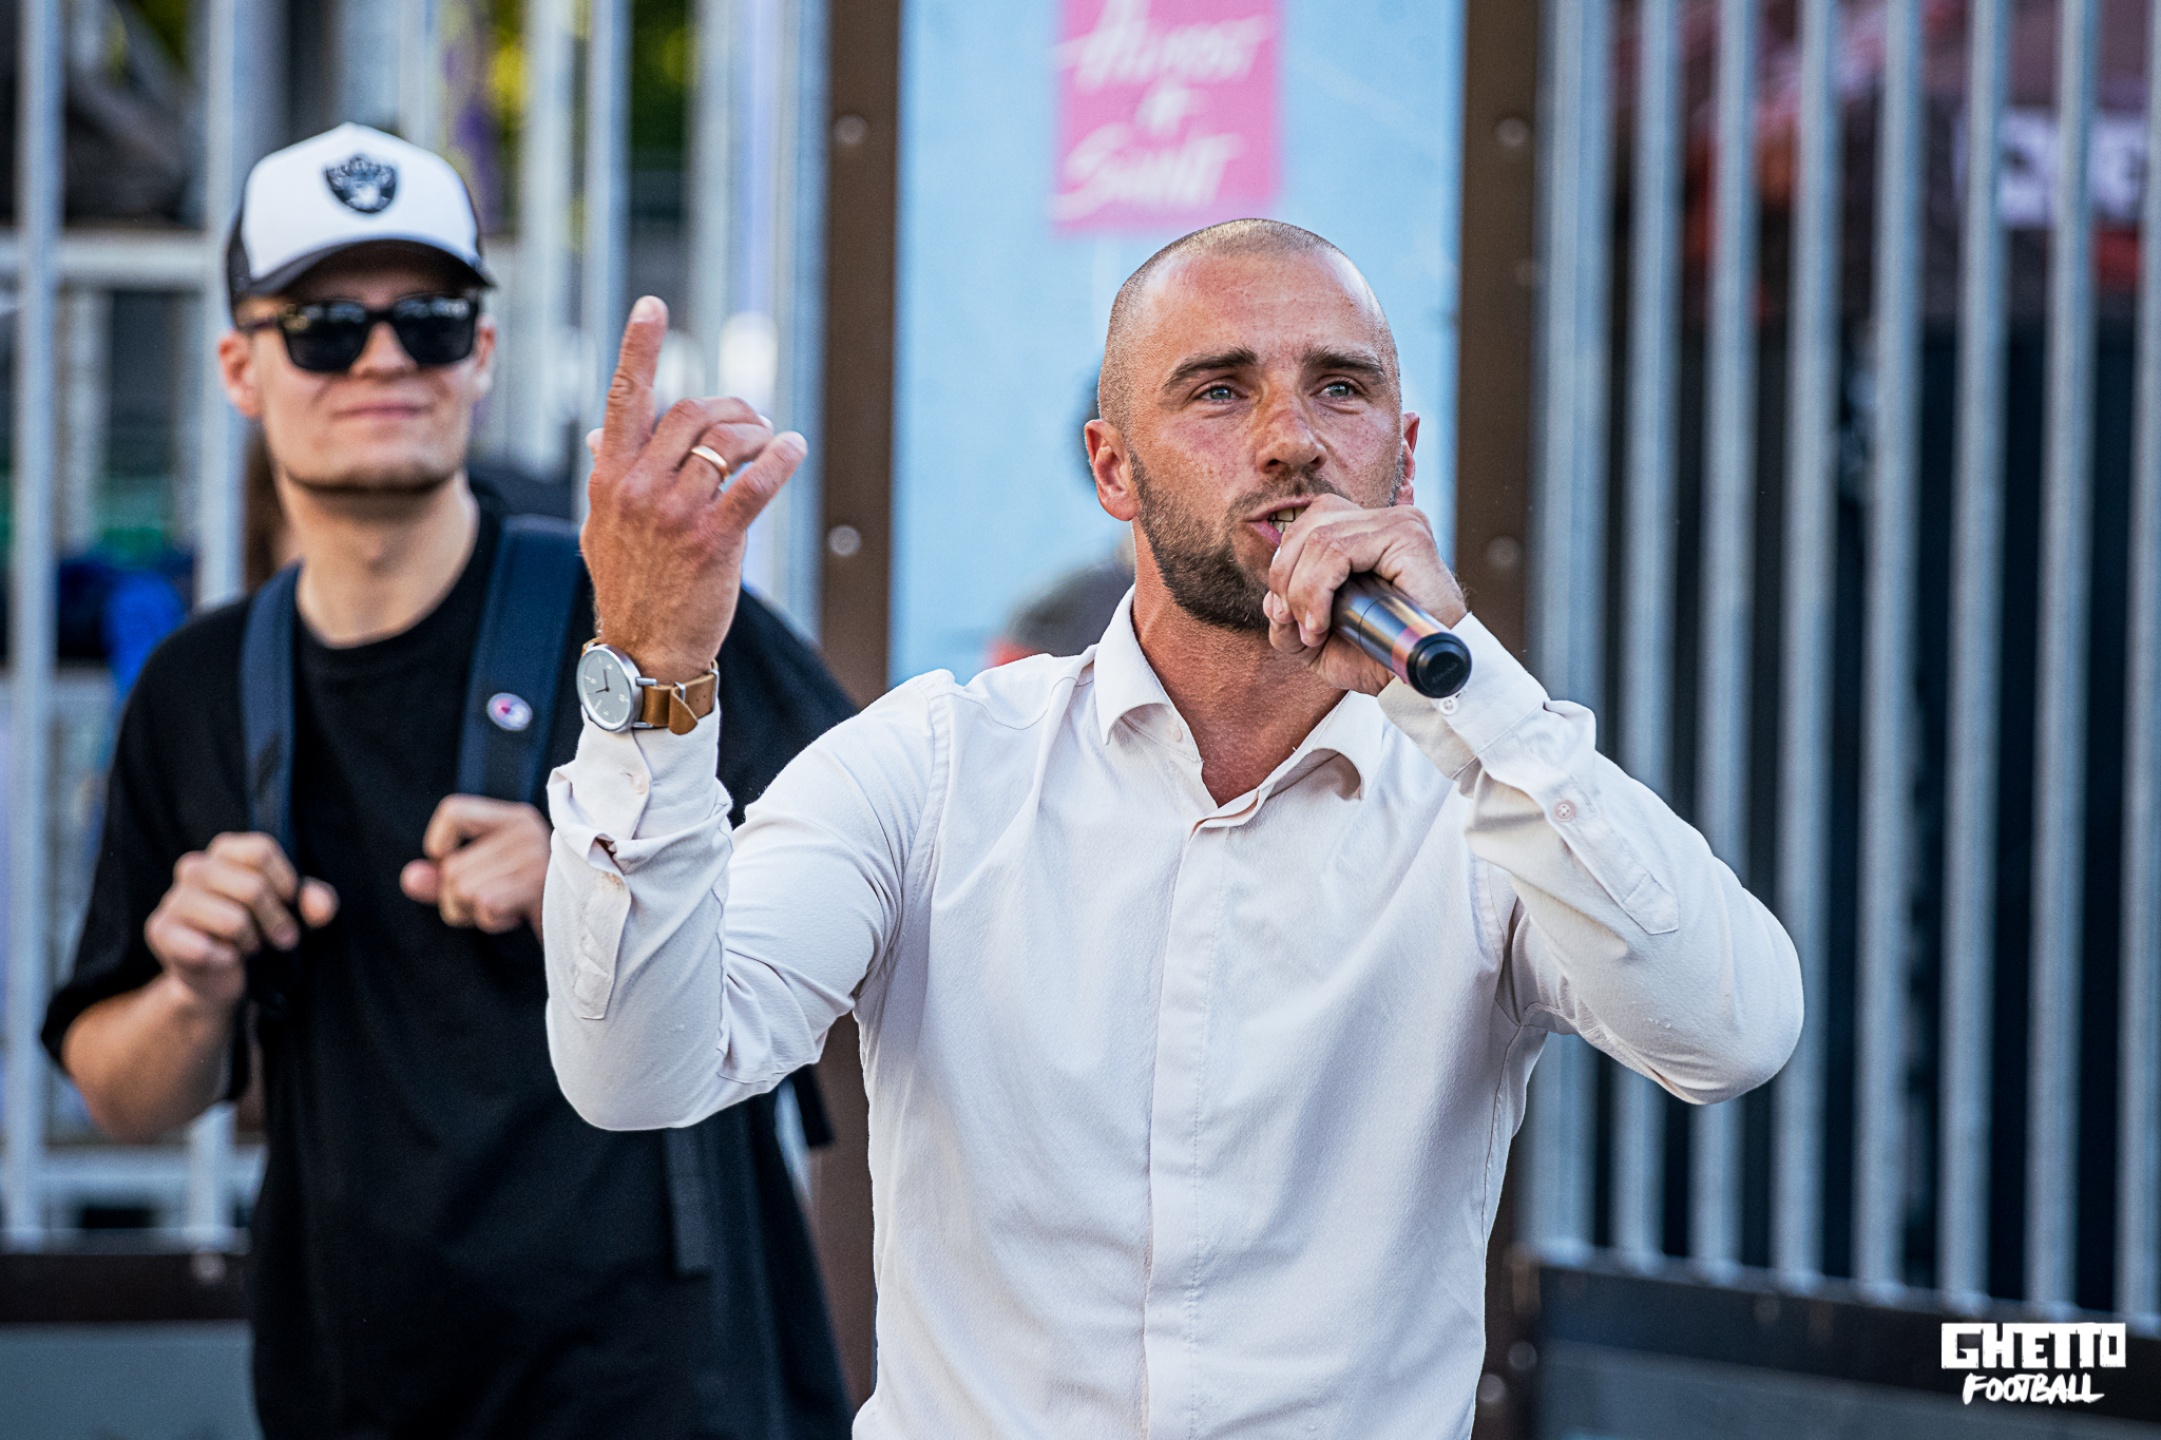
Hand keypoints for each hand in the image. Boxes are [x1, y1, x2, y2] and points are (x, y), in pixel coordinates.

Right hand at [144, 833, 338, 1010]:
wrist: (220, 978)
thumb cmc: (260, 932)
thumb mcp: (296, 913)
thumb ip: (315, 901)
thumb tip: (322, 907)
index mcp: (225, 851)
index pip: (261, 850)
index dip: (286, 881)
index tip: (290, 902)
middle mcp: (195, 867)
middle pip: (252, 887)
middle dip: (276, 920)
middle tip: (281, 938)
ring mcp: (173, 899)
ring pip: (233, 920)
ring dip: (250, 942)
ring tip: (248, 946)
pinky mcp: (159, 930)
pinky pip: (204, 948)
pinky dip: (225, 959)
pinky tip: (223, 958)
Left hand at [400, 796, 550, 935]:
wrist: (588, 932)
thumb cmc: (531, 906)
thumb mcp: (484, 885)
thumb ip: (445, 879)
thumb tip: (411, 878)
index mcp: (515, 819)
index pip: (453, 811)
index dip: (439, 844)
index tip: (449, 864)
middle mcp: (527, 830)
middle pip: (452, 868)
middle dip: (458, 901)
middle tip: (493, 905)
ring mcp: (536, 855)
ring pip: (463, 889)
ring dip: (475, 914)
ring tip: (508, 910)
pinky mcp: (541, 884)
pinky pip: (485, 905)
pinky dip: (492, 921)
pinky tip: (516, 917)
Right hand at [583, 296, 804, 681]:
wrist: (644, 649)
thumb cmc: (629, 585)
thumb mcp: (601, 527)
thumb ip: (606, 477)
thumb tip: (600, 437)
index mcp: (610, 478)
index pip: (624, 399)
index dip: (638, 349)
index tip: (651, 307)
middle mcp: (638, 488)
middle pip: (691, 413)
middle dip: (729, 407)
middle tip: (751, 419)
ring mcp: (676, 513)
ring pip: (725, 443)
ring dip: (757, 433)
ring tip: (770, 441)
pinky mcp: (714, 540)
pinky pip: (755, 483)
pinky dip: (780, 459)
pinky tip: (793, 450)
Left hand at [1264, 495, 1467, 695]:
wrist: (1420, 681)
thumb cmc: (1377, 658)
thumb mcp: (1317, 643)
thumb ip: (1288, 621)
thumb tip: (1270, 599)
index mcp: (1364, 532)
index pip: (1306, 525)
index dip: (1283, 568)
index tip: (1286, 616)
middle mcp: (1382, 520)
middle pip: (1307, 526)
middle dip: (1285, 579)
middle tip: (1297, 625)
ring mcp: (1398, 522)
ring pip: (1318, 539)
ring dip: (1301, 592)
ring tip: (1313, 631)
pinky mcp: (1407, 535)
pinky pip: (1339, 550)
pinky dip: (1317, 590)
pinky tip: (1321, 623)